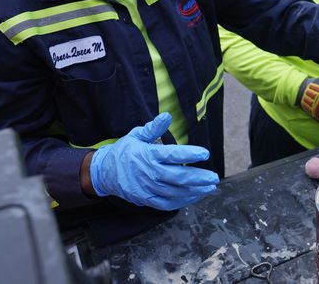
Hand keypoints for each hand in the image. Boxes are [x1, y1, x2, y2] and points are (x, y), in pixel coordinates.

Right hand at [89, 113, 218, 210]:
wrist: (103, 172)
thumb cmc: (124, 151)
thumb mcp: (136, 135)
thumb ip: (153, 128)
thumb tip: (167, 115)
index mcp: (148, 155)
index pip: (172, 155)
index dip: (190, 154)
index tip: (205, 153)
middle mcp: (149, 173)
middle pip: (178, 176)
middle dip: (199, 178)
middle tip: (214, 177)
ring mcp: (147, 188)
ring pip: (175, 192)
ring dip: (194, 191)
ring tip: (209, 187)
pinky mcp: (145, 199)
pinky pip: (167, 203)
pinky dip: (182, 201)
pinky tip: (194, 196)